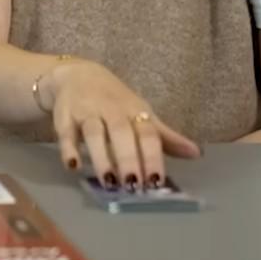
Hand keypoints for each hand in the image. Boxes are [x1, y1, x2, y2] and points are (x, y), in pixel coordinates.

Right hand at [40, 60, 200, 188]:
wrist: (76, 74)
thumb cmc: (114, 100)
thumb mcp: (139, 113)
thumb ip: (164, 137)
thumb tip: (196, 153)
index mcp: (134, 111)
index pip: (147, 133)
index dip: (152, 157)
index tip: (156, 182)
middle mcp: (111, 110)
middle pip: (121, 132)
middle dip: (128, 158)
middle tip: (133, 185)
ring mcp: (87, 111)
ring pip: (94, 132)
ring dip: (101, 156)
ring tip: (109, 181)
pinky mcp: (64, 116)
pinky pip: (65, 132)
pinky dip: (68, 148)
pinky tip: (73, 165)